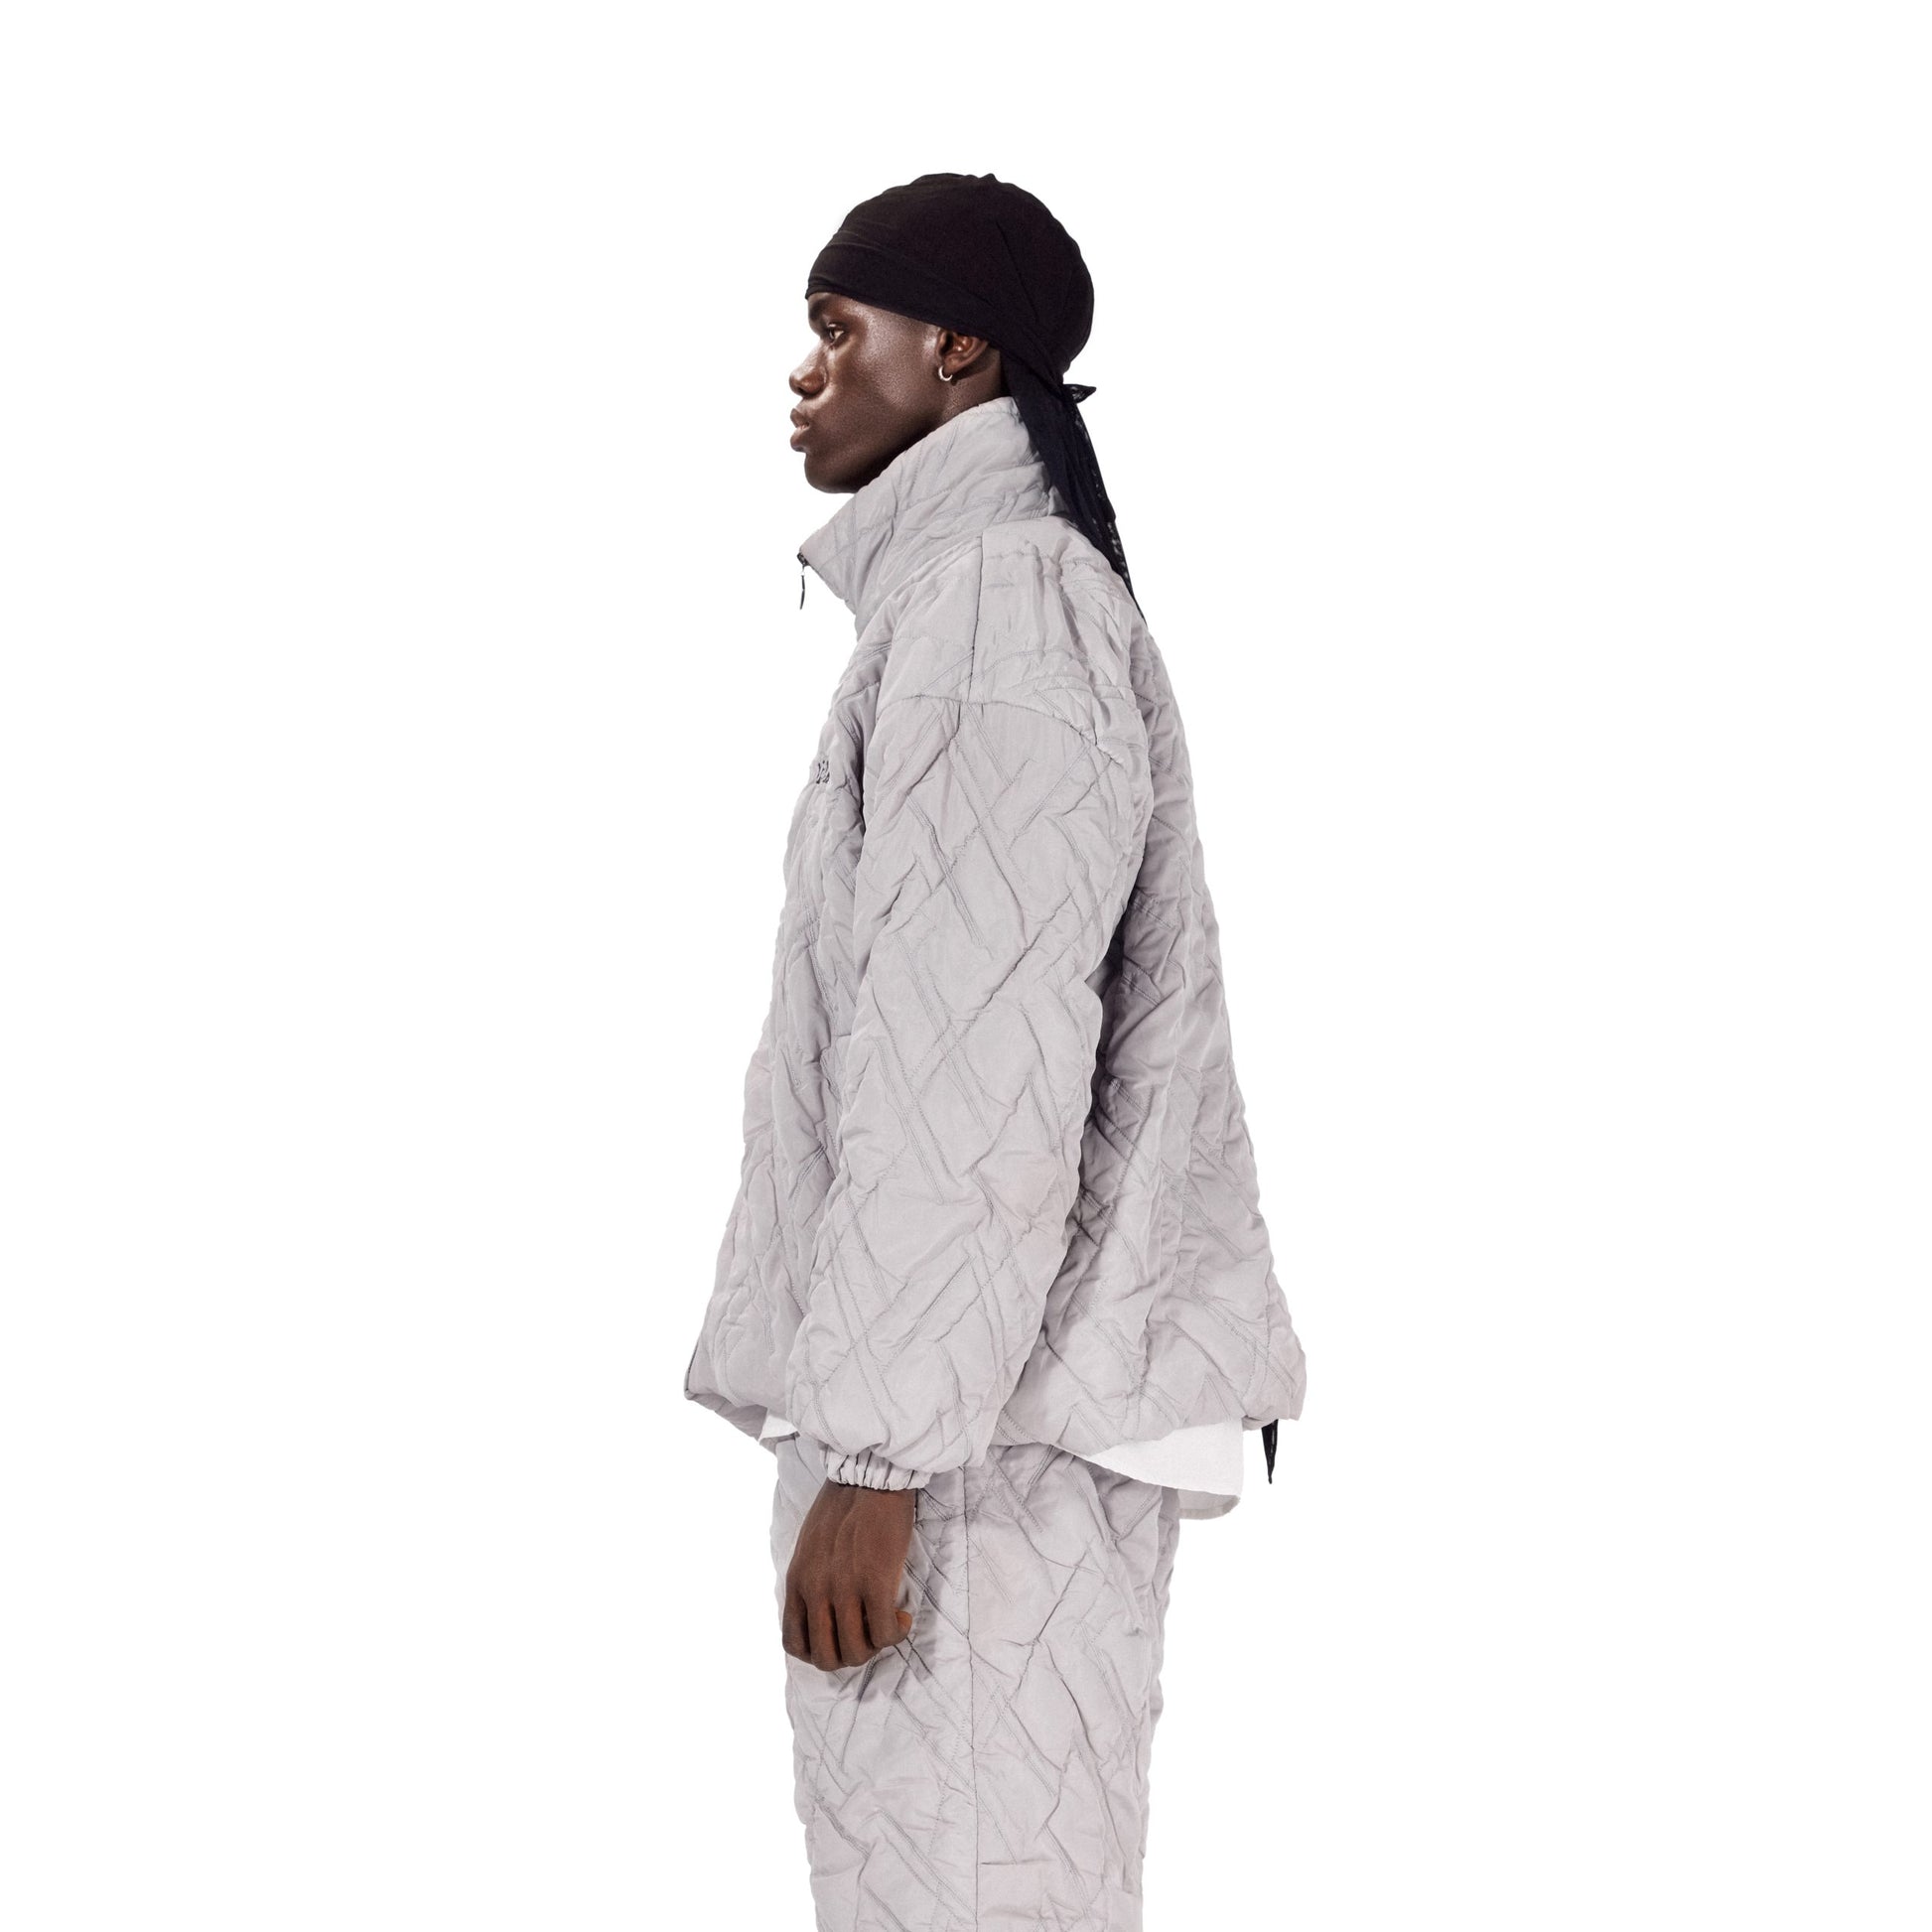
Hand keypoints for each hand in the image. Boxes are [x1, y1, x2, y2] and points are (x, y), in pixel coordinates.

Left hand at [782, 1477, 916, 1670]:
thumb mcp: (810, 1546)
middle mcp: (815, 1589)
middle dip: (851, 1654)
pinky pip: (884, 1632)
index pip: (794, 1644)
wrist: (869, 1474)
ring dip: (875, 1646)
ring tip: (887, 1623)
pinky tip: (902, 1616)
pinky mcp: (875, 1581)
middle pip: (827, 1657)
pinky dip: (896, 1633)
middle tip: (869, 1633)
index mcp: (797, 1581)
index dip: (819, 1652)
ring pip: (856, 1651)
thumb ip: (811, 1579)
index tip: (841, 1637)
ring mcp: (844, 1588)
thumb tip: (823, 1610)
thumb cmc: (844, 1504)